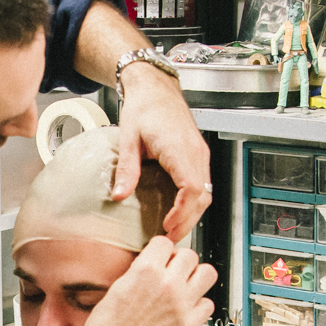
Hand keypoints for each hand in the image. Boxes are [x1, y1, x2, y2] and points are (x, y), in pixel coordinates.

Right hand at [74, 237, 215, 325]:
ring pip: (207, 274)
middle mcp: (167, 284)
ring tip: (186, 286)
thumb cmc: (107, 325)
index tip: (161, 258)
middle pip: (190, 255)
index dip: (161, 250)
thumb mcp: (119, 285)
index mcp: (146, 270)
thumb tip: (157, 263)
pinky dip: (199, 305)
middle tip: (174, 272)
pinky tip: (186, 309)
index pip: (165, 242)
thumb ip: (142, 270)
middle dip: (180, 262)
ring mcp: (181, 305)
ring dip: (196, 278)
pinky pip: (208, 305)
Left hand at [113, 63, 211, 242]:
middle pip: (202, 197)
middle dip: (187, 221)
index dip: (182, 212)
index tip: (167, 226)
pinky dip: (193, 202)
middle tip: (168, 237)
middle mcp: (196, 153)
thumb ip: (127, 169)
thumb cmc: (145, 107)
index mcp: (180, 149)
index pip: (192, 189)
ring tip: (172, 229)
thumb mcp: (129, 138)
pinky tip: (178, 211)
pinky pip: (202, 184)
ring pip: (206, 193)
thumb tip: (119, 195)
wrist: (156, 88)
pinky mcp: (198, 156)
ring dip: (191, 214)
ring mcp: (200, 155)